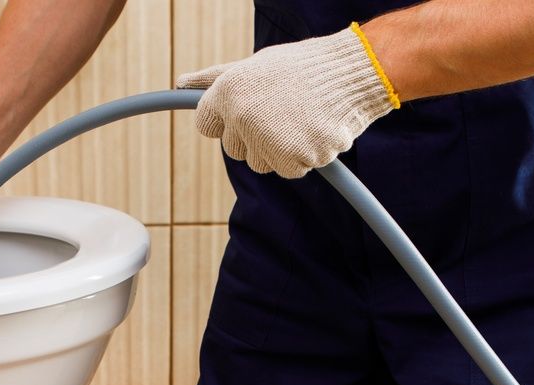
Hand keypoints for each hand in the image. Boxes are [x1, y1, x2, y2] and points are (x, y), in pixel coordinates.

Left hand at [175, 24, 398, 178]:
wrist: (353, 72)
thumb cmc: (302, 67)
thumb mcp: (253, 65)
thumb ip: (215, 79)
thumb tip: (181, 82)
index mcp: (227, 92)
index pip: (206, 126)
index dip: (228, 120)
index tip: (249, 110)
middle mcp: (241, 117)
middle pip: (233, 150)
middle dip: (254, 138)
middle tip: (282, 111)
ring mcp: (266, 140)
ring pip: (260, 164)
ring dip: (279, 149)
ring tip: (300, 118)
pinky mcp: (292, 160)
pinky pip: (288, 170)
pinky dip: (303, 157)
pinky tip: (314, 130)